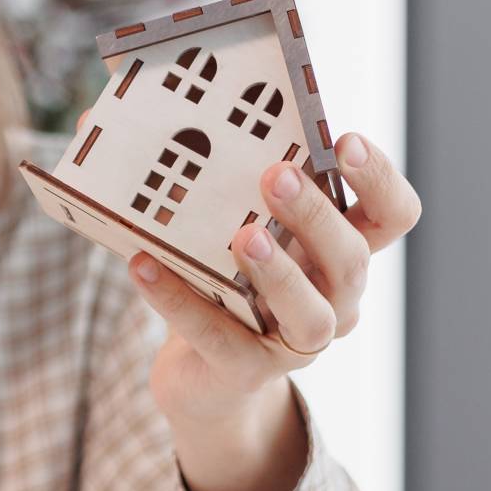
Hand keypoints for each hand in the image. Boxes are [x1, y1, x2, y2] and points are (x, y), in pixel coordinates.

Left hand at [126, 131, 420, 490]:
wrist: (204, 377)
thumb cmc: (223, 281)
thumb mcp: (223, 226)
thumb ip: (187, 173)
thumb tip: (98, 112)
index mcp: (339, 250)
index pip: (392, 214)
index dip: (379, 178)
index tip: (344, 140)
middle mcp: (334, 297)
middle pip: (350, 258)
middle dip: (317, 215)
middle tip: (277, 176)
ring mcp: (296, 342)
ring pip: (310, 314)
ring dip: (280, 272)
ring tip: (244, 236)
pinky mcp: (246, 370)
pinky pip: (220, 337)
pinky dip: (181, 301)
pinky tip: (144, 266)